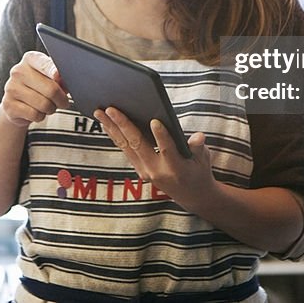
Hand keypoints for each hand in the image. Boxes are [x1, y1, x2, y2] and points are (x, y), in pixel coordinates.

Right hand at [0, 51, 69, 127]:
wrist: (16, 104)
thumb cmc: (38, 87)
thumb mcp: (50, 77)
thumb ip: (60, 77)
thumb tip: (65, 80)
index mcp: (30, 59)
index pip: (44, 63)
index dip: (52, 69)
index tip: (57, 74)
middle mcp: (18, 71)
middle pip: (51, 89)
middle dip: (61, 99)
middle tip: (62, 102)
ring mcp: (11, 88)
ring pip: (44, 104)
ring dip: (51, 109)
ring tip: (47, 106)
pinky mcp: (9, 105)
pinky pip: (35, 114)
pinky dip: (40, 116)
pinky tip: (36, 111)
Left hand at [93, 106, 215, 207]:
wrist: (191, 195)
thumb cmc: (199, 170)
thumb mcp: (203, 159)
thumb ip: (198, 147)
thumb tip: (198, 137)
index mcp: (177, 168)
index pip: (167, 150)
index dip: (161, 136)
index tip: (155, 121)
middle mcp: (157, 171)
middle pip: (138, 145)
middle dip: (123, 125)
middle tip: (110, 108)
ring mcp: (146, 171)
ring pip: (126, 147)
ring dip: (112, 128)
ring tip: (99, 112)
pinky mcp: (139, 169)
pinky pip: (125, 150)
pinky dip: (115, 135)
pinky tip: (106, 122)